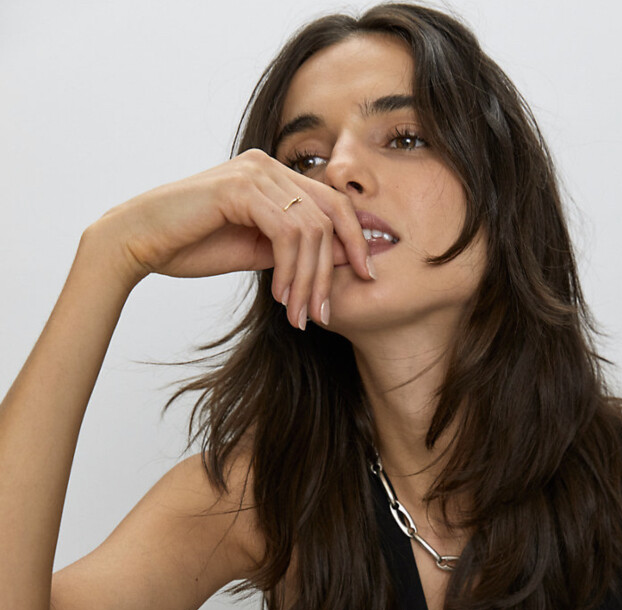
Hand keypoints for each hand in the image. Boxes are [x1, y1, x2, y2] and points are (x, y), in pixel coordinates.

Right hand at [87, 149, 372, 326]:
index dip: (355, 240)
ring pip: (311, 229)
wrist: (139, 242)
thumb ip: (295, 250)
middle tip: (323, 313)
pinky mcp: (241, 187)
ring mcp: (255, 172)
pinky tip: (281, 297)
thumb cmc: (191, 246)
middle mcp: (269, 166)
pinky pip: (287, 233)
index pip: (334, 203)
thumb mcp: (257, 252)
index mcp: (275, 175)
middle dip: (332, 270)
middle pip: (330, 215)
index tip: (365, 277)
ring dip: (309, 279)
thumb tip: (343, 261)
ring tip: (299, 315)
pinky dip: (290, 270)